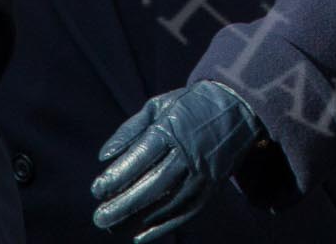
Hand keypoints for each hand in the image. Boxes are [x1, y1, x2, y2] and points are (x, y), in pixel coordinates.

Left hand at [92, 80, 262, 242]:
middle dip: (123, 205)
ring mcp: (202, 173)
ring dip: (138, 219)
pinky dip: (163, 227)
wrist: (238, 107)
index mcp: (171, 129)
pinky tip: (140, 235)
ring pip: (168, 203)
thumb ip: (129, 130)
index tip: (97, 190)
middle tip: (100, 218)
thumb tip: (104, 157)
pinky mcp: (212, 187)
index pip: (139, 158)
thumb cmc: (190, 106)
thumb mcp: (159, 106)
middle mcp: (188, 153)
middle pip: (152, 185)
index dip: (116, 177)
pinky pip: (186, 212)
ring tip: (114, 228)